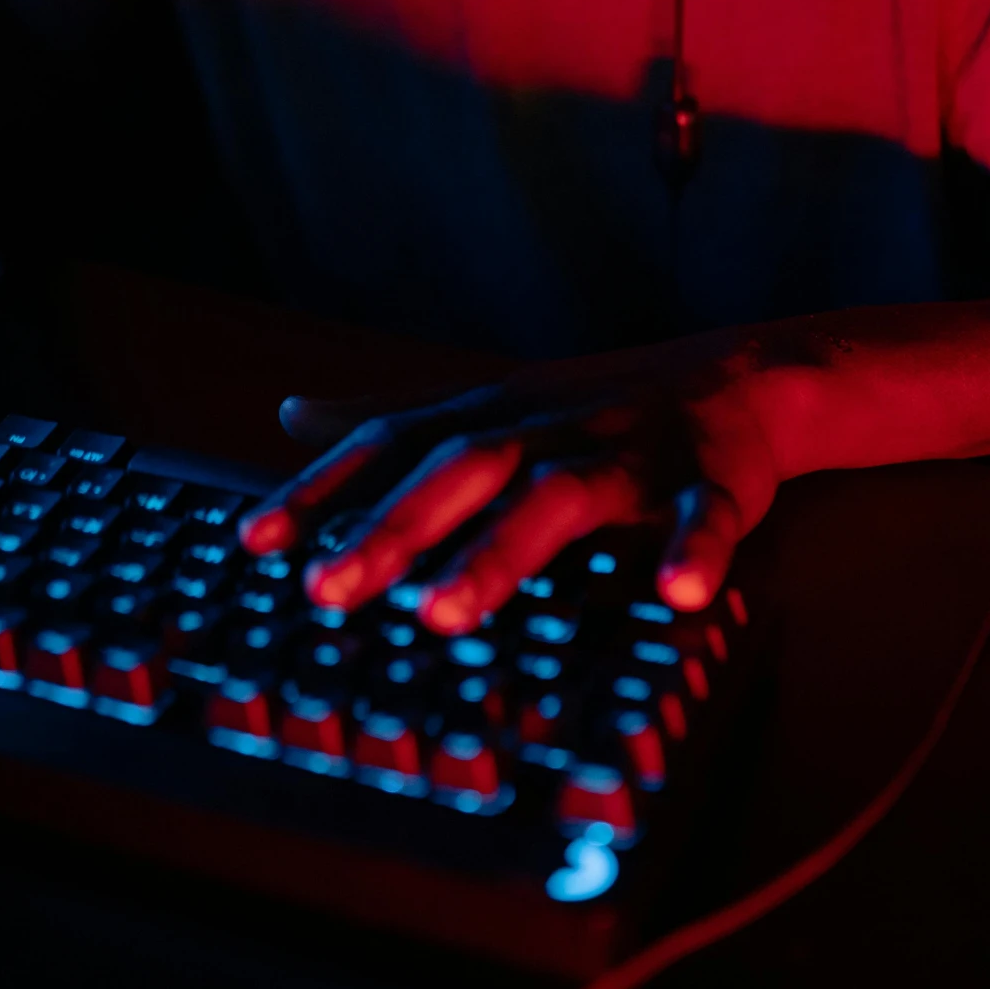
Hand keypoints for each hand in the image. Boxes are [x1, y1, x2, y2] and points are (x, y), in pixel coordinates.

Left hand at [238, 336, 793, 628]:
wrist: (736, 376)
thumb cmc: (588, 409)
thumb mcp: (485, 405)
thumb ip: (392, 419)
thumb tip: (290, 414)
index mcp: (489, 417)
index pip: (391, 447)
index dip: (322, 490)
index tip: (253, 542)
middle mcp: (544, 430)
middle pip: (460, 472)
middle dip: (392, 528)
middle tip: (327, 588)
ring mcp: (626, 453)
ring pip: (558, 500)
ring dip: (501, 553)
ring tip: (442, 612)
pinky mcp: (711, 481)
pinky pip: (705, 518)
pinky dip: (693, 552)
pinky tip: (677, 596)